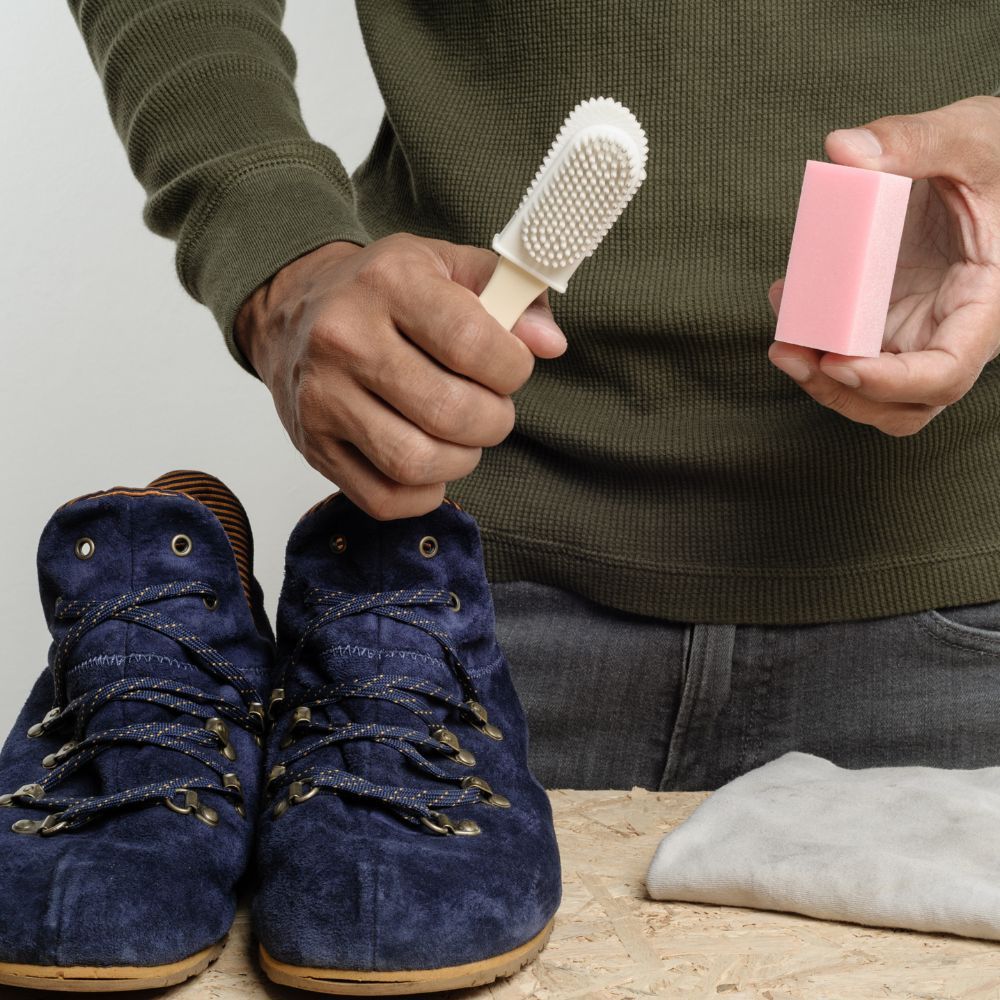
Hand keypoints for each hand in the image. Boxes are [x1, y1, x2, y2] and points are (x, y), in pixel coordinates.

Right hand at [235, 234, 566, 518]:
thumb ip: (510, 294)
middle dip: (493, 421)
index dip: (513, 369)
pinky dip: (424, 493)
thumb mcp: (447, 265)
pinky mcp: (314, 446)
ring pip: (416, 463)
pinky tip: (430, 464)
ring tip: (462, 437)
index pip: (473, 344)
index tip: (510, 368)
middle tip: (490, 409)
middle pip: (450, 413)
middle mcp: (346, 338)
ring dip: (461, 460)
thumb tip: (550, 343)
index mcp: (389, 283)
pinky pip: (385, 498)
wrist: (292, 311)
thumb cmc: (383, 292)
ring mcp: (323, 398)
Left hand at [768, 95, 999, 435]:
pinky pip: (849, 350)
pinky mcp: (888, 317)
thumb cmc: (999, 150)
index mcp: (986, 303)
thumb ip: (913, 140)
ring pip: (873, 393)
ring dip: (820, 379)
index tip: (840, 364)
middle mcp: (952, 330)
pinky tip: (789, 298)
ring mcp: (918, 330)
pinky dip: (814, 339)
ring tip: (782, 340)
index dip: (894, 382)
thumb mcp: (970, 136)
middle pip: (903, 404)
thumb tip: (843, 151)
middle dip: (842, 393)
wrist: (994, 158)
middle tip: (790, 353)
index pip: (947, 372)